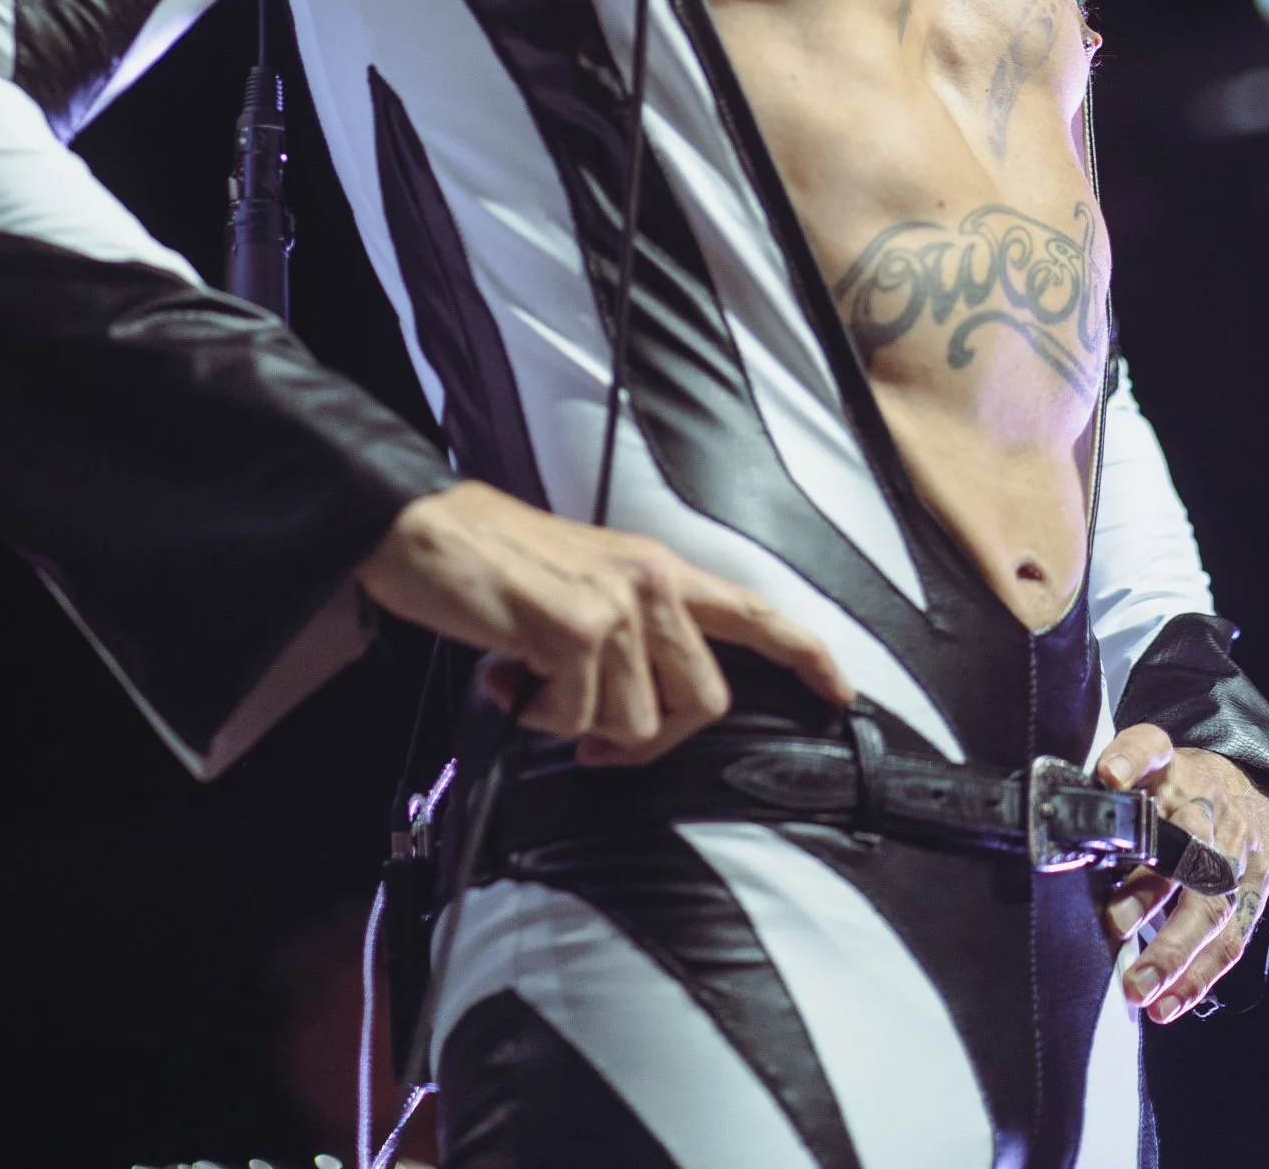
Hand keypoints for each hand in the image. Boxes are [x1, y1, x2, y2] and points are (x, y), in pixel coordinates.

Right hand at [356, 480, 852, 764]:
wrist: (427, 530)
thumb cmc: (499, 566)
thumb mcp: (585, 584)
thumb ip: (628, 637)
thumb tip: (633, 723)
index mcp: (659, 568)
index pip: (752, 610)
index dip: (805, 654)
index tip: (841, 692)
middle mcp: (651, 581)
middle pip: (702, 701)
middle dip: (648, 739)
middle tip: (587, 738)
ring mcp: (617, 604)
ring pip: (634, 724)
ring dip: (574, 723)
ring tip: (529, 680)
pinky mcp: (576, 630)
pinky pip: (576, 723)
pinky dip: (535, 717)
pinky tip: (507, 675)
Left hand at [1093, 726, 1268, 1023]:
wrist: (1244, 784)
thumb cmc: (1175, 784)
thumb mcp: (1142, 767)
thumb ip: (1105, 788)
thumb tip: (1059, 817)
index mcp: (1171, 767)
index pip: (1150, 748)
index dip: (1130, 759)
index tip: (1108, 775)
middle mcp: (1206, 808)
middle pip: (1184, 845)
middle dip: (1149, 889)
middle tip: (1115, 924)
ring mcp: (1235, 853)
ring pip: (1210, 904)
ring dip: (1175, 952)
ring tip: (1141, 991)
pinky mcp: (1254, 890)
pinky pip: (1230, 939)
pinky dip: (1199, 977)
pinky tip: (1170, 1004)